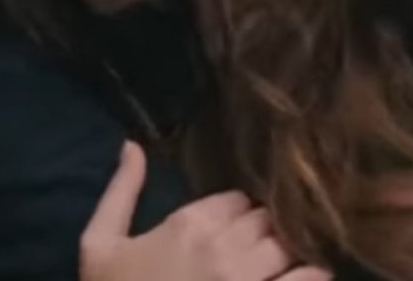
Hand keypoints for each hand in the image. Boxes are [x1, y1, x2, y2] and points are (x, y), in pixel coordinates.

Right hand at [81, 141, 331, 280]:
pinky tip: (311, 276)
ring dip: (289, 252)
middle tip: (260, 247)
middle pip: (268, 220)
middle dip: (265, 231)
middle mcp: (225, 247)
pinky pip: (308, 280)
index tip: (235, 229)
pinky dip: (313, 275)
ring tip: (286, 261)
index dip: (239, 214)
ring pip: (289, 245)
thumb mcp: (99, 246)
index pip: (239, 200)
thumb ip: (120, 192)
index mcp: (189, 225)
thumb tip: (132, 146)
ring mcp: (248, 280)